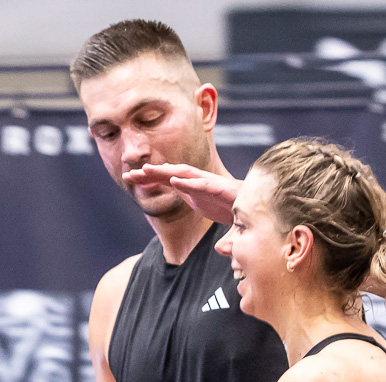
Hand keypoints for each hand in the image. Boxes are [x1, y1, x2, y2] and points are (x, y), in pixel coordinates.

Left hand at [122, 164, 239, 224]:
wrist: (257, 208)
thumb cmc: (230, 205)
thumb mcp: (204, 205)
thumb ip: (187, 196)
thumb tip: (174, 192)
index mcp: (193, 186)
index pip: (166, 179)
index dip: (148, 177)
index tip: (128, 177)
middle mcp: (200, 182)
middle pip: (171, 173)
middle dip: (150, 173)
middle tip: (128, 174)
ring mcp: (211, 184)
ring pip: (185, 175)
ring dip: (165, 172)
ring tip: (146, 170)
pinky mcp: (222, 190)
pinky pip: (203, 186)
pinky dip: (189, 183)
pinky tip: (175, 181)